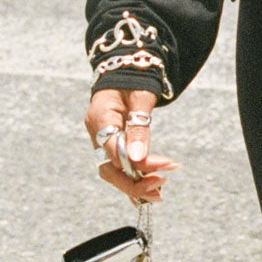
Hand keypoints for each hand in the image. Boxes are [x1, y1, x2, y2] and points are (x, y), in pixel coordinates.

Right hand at [83, 88, 178, 203]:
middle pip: (109, 168)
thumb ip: (139, 127)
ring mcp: (101, 140)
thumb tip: (138, 158)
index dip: (137, 163)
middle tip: (160, 188)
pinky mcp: (110, 144)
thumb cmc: (134, 78)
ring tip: (159, 194)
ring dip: (136, 184)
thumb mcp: (141, 98)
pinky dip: (133, 180)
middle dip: (134, 183)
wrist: (126, 68)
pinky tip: (147, 193)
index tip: (165, 165)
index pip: (114, 150)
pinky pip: (119, 167)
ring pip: (113, 171)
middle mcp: (96, 132)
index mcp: (99, 117)